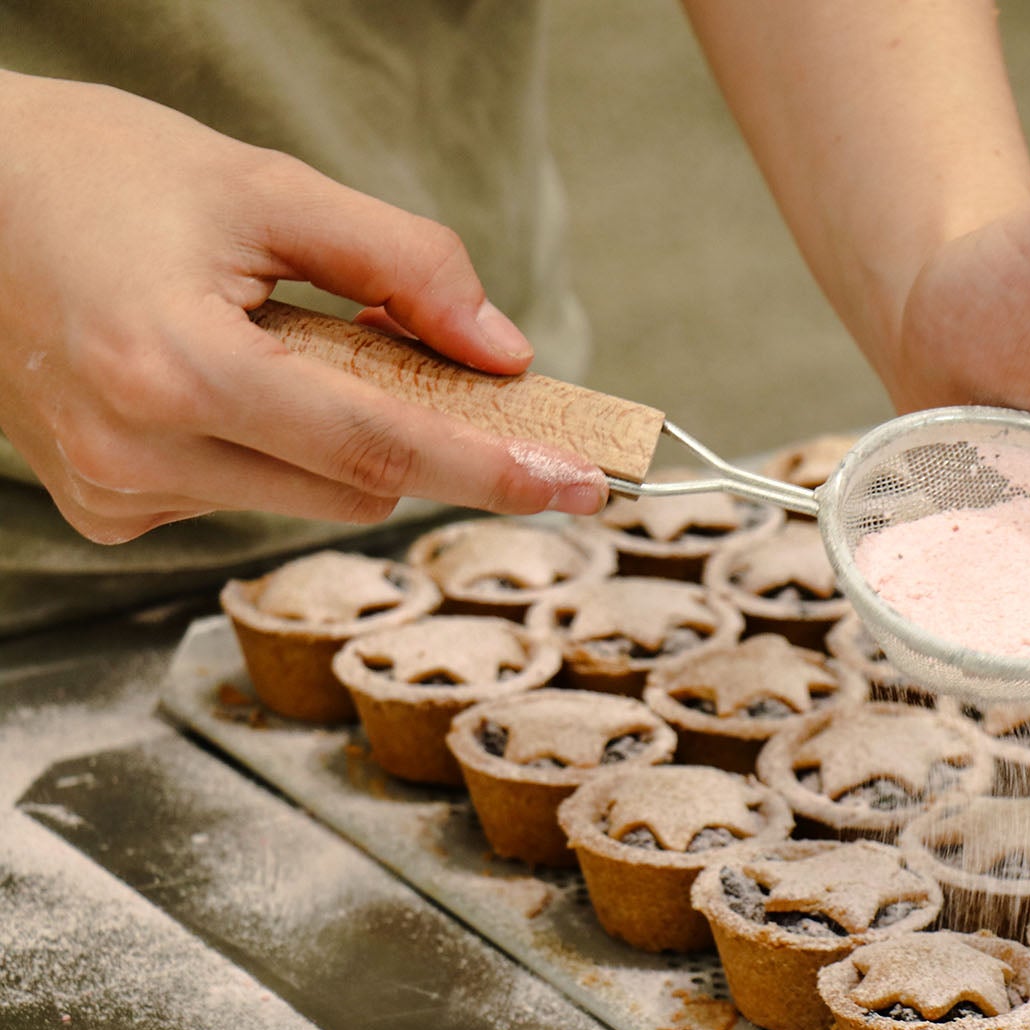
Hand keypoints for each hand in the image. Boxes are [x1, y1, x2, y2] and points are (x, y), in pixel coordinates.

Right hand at [0, 73, 606, 543]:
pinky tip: (221, 374)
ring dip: (341, 435)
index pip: (376, 446)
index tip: (580, 483)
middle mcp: (134, 452)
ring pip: (306, 495)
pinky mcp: (105, 506)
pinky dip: (273, 444)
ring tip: (285, 337)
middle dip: (421, 435)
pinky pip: (245, 493)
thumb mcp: (267, 187)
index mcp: (172, 369)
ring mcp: (113, 491)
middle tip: (452, 372)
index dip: (491, 469)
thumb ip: (404, 267)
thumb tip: (505, 354)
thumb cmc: (100, 173)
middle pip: (356, 484)